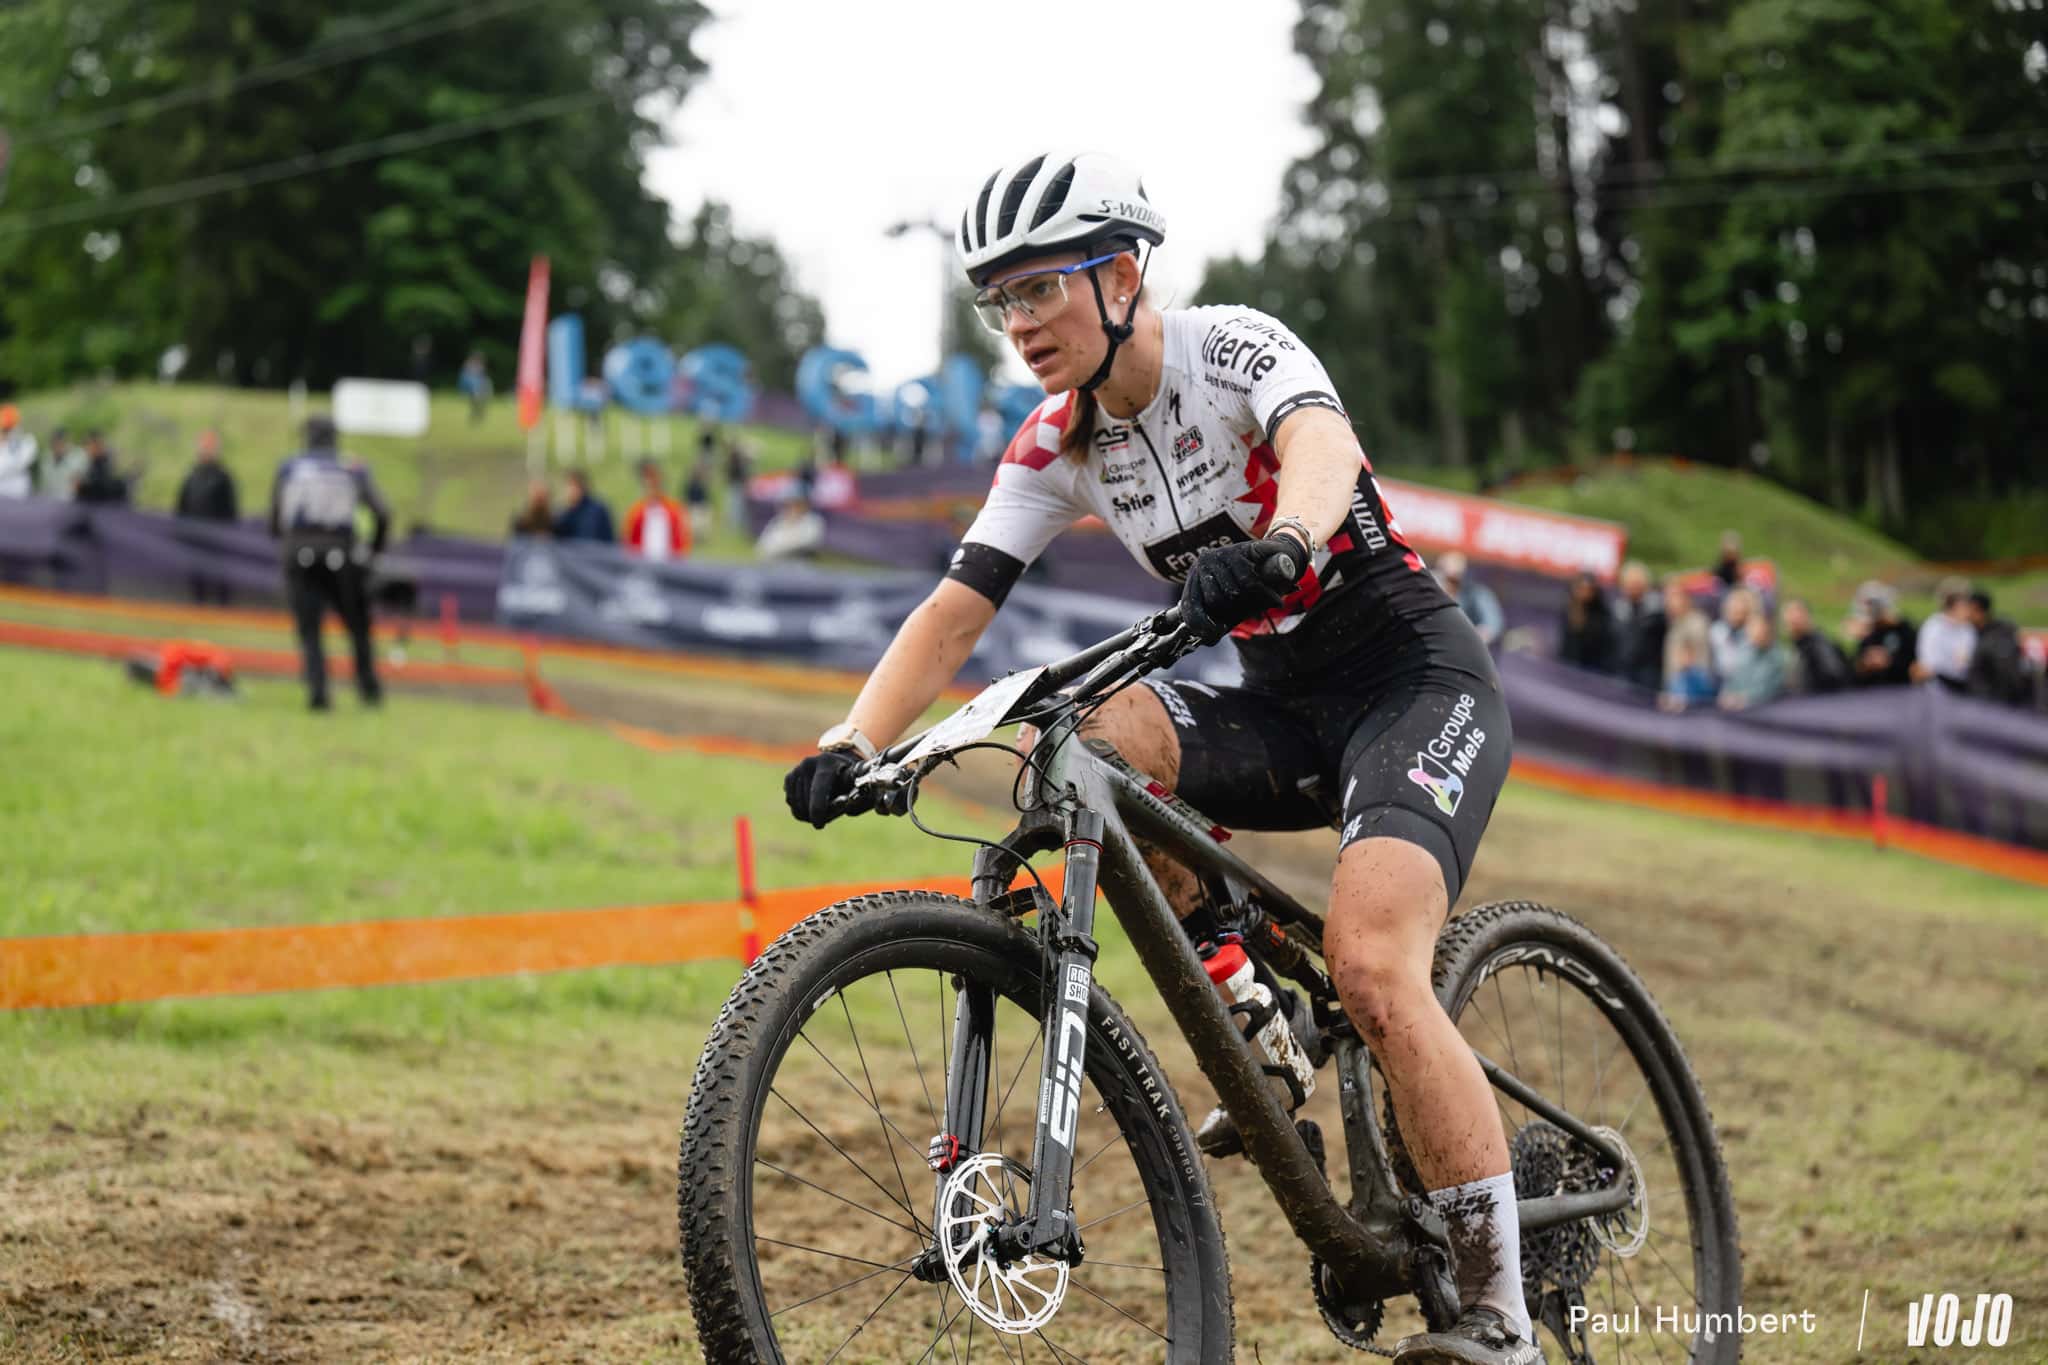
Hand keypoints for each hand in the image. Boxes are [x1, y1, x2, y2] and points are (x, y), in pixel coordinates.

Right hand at [783, 748, 863, 828]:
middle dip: (816, 816)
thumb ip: (853, 800)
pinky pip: (791, 803)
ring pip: (797, 805)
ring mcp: (797, 770)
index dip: (817, 809)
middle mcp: (808, 764)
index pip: (818, 790)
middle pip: (806, 802)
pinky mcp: (789, 777)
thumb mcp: (856, 788)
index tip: (819, 826)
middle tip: (828, 816)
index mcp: (828, 763)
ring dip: (808, 815)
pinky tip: (812, 803)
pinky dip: (800, 810)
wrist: (838, 767)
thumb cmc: (849, 781)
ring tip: (822, 810)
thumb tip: (846, 805)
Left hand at [1178, 536, 1305, 643]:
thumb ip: (1219, 620)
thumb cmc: (1249, 588)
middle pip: (1216, 600)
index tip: (1216, 634)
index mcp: (1195, 579)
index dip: (1201, 625)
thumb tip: (1208, 640)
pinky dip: (1265, 594)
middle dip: (1235, 610)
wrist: (1277, 559)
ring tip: (1266, 599)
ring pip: (1234, 591)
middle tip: (1250, 607)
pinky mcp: (1241, 549)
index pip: (1190, 607)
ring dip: (1255, 601)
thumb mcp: (1232, 607)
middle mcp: (1203, 563)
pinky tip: (1273, 598)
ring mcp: (1221, 554)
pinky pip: (1249, 581)